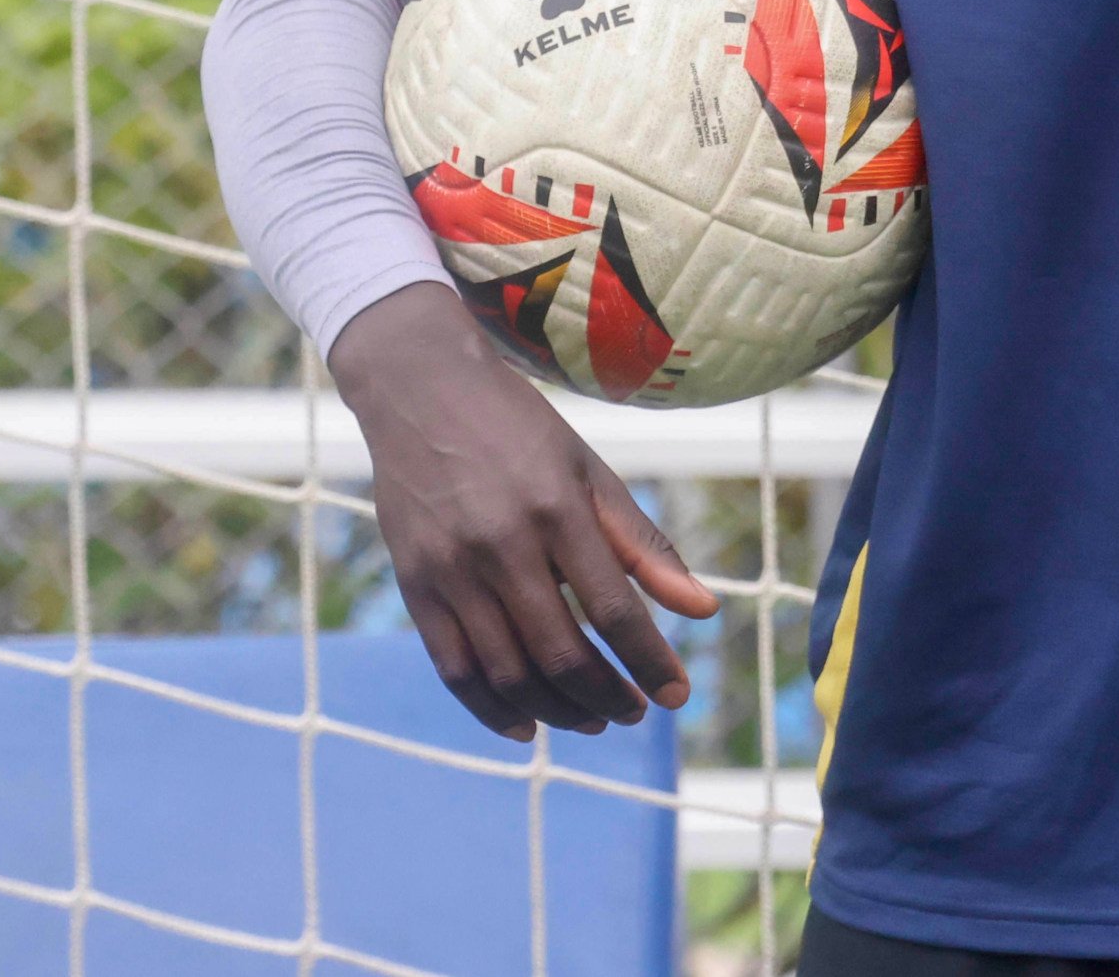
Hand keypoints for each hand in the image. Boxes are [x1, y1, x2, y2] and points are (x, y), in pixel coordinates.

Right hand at [327, 283, 717, 739]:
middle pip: (561, 654)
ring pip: (509, 672)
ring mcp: (451, 570)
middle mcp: (502, 545)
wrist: (421, 390)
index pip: (613, 610)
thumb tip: (703, 610)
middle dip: (607, 697)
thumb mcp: (590, 472)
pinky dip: (491, 710)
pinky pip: (454, 670)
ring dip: (557, 713)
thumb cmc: (520, 430)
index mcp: (557, 510)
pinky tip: (526, 728)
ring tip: (592, 721)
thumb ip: (644, 544)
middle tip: (635, 714)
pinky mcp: (414, 585)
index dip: (649, 663)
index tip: (677, 695)